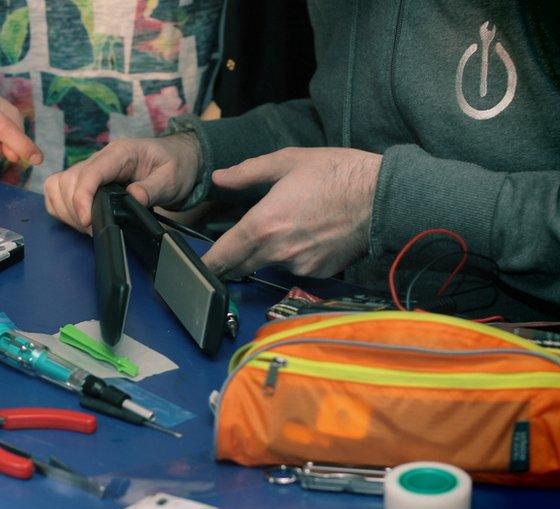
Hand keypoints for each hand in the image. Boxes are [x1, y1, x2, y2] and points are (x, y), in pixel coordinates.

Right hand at [43, 132, 200, 232]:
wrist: (178, 160)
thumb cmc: (174, 165)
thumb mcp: (171, 177)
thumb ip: (152, 188)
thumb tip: (133, 198)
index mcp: (120, 153)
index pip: (90, 173)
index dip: (82, 197)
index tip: (86, 220)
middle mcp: (100, 158)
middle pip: (69, 180)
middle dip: (74, 209)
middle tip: (92, 228)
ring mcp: (91, 167)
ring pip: (58, 184)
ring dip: (65, 208)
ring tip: (85, 225)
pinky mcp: (87, 178)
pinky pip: (58, 189)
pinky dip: (60, 206)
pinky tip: (76, 219)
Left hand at [203, 147, 381, 277]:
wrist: (384, 197)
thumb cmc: (337, 174)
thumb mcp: (287, 161)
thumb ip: (247, 173)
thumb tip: (219, 178)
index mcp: (263, 225)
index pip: (221, 257)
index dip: (206, 263)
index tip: (197, 266)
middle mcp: (277, 252)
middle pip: (238, 268)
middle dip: (231, 259)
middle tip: (231, 245)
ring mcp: (298, 266)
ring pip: (267, 266)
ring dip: (265, 255)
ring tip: (283, 227)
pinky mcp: (317, 273)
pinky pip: (293, 269)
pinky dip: (292, 257)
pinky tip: (306, 236)